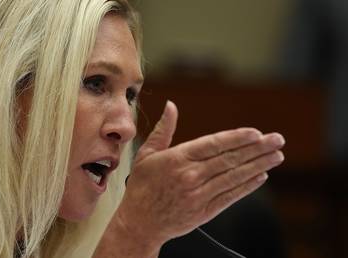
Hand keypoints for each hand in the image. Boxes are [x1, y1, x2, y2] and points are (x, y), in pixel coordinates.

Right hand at [116, 100, 284, 246]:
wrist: (139, 222)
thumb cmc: (142, 187)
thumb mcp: (146, 154)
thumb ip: (163, 129)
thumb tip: (171, 106)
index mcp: (177, 159)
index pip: (214, 144)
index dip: (237, 138)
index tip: (256, 133)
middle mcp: (190, 176)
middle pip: (230, 159)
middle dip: (257, 149)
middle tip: (277, 140)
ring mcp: (199, 195)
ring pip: (234, 177)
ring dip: (258, 165)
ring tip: (276, 156)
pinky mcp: (204, 212)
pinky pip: (230, 197)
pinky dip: (247, 186)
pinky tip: (260, 177)